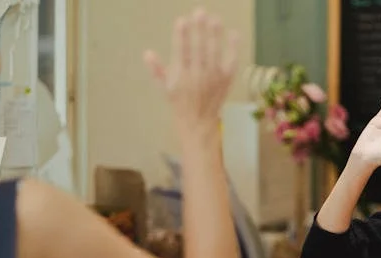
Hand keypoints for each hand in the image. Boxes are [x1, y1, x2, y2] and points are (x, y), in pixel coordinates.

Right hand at [143, 9, 238, 138]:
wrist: (199, 123)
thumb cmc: (180, 104)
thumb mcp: (165, 88)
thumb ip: (157, 70)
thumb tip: (147, 53)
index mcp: (181, 76)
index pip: (181, 52)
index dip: (181, 36)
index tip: (182, 21)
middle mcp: (198, 75)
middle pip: (199, 49)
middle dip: (200, 30)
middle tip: (200, 12)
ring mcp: (214, 78)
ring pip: (214, 52)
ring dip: (215, 34)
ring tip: (214, 19)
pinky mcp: (226, 80)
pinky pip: (231, 61)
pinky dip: (233, 48)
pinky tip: (233, 33)